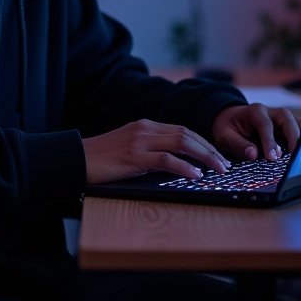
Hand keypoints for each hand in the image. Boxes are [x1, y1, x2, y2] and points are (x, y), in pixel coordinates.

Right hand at [83, 119, 230, 184]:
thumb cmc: (100, 158)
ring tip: (219, 170)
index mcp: (144, 125)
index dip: (203, 142)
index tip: (217, 155)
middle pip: (187, 135)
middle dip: (210, 149)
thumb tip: (174, 163)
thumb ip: (148, 149)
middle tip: (225, 164)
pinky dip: (185, 167)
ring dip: (205, 157)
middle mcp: (145, 128)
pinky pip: (167, 160)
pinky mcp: (134, 156)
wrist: (76, 159)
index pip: (182, 130)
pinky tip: (196, 175)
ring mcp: (140, 141)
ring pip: (182, 144)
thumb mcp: (128, 147)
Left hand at [212, 104, 300, 161]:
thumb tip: (253, 154)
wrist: (230, 120)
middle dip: (291, 136)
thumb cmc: (228, 128)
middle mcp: (270, 112)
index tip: (272, 158)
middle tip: (293, 155)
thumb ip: (237, 145)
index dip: (269, 141)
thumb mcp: (224, 136)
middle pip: (286, 119)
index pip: (265, 125)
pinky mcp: (287, 126)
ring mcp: (280, 118)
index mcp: (254, 111)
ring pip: (296, 121)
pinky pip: (299, 128)